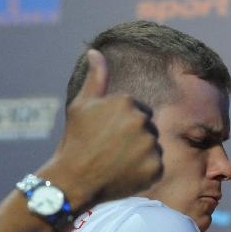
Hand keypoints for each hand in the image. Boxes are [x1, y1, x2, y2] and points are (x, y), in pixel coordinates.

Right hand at [41, 49, 161, 212]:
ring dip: (140, 154)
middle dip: (133, 137)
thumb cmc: (76, 140)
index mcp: (126, 102)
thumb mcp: (81, 105)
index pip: (138, 110)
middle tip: (111, 150)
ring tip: (116, 162)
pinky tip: (125, 174)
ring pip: (153, 147)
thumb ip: (96, 78)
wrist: (74, 179)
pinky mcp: (156, 168)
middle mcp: (142, 121)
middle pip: (148, 128)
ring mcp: (150, 146)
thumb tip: (95, 51)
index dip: (121, 124)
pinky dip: (144, 171)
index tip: (106, 134)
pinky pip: (156, 167)